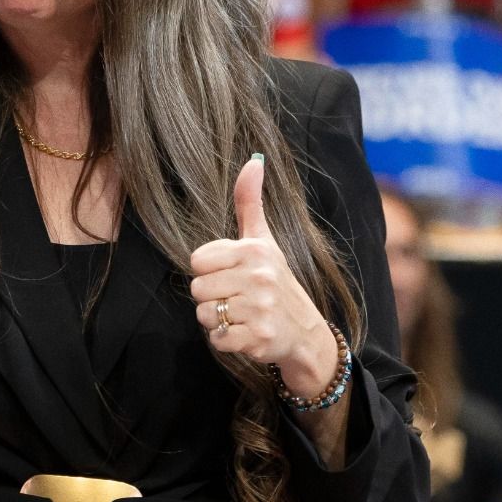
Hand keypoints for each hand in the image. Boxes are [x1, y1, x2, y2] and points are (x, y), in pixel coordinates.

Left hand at [188, 156, 337, 397]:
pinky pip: (216, 339)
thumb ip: (250, 202)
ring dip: (217, 319)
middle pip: (197, 288)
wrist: (305, 331)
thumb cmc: (275, 281)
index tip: (231, 274)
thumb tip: (253, 160)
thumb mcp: (264, 240)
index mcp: (255, 251)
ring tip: (241, 315)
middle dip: (211, 297)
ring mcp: (260, 309)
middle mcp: (260, 277)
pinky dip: (225, 340)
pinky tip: (245, 333)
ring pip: (204, 314)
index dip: (208, 271)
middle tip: (237, 298)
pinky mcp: (258, 337)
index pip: (196, 261)